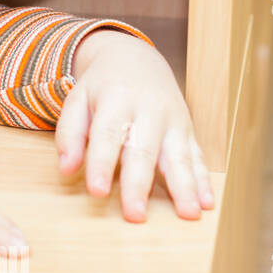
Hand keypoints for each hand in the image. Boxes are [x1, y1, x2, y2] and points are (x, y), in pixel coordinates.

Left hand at [56, 29, 215, 221]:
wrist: (137, 58)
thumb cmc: (102, 86)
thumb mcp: (77, 99)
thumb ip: (69, 133)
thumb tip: (66, 169)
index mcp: (117, 99)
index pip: (108, 135)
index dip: (101, 164)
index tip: (97, 192)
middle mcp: (149, 109)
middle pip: (144, 150)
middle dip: (139, 184)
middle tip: (135, 215)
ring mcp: (173, 120)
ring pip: (179, 155)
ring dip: (184, 187)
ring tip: (187, 214)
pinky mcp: (188, 130)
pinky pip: (197, 156)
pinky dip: (203, 180)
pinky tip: (206, 202)